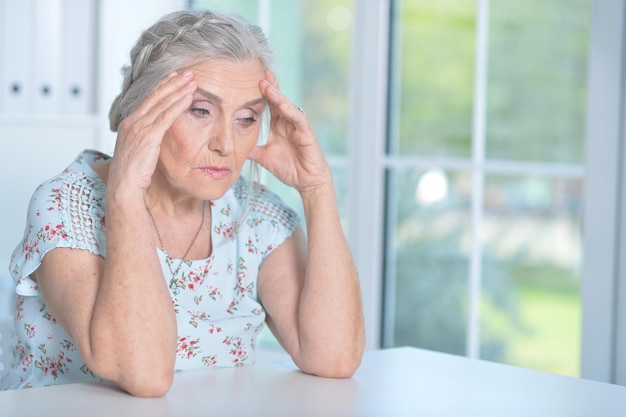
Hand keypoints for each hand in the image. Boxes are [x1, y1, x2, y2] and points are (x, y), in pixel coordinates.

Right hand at [108, 71, 196, 192]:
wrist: (124, 185)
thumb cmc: (131, 173)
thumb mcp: (137, 150)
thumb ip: (146, 138)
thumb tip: (155, 135)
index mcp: (130, 122)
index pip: (148, 98)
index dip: (163, 85)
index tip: (174, 76)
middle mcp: (133, 121)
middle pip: (156, 95)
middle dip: (173, 81)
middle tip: (187, 72)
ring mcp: (140, 127)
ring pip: (162, 103)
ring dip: (179, 90)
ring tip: (192, 80)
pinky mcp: (148, 136)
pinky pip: (166, 117)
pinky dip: (178, 105)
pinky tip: (189, 97)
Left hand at [249, 71, 332, 194]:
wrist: (307, 183)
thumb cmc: (290, 168)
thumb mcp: (264, 157)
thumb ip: (251, 148)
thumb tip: (232, 144)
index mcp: (278, 126)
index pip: (268, 105)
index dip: (260, 93)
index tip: (247, 80)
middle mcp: (288, 123)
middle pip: (278, 100)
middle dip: (269, 85)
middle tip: (259, 71)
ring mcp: (298, 127)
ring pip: (287, 106)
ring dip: (277, 95)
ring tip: (266, 84)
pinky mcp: (307, 134)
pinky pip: (299, 120)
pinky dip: (290, 111)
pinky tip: (283, 104)